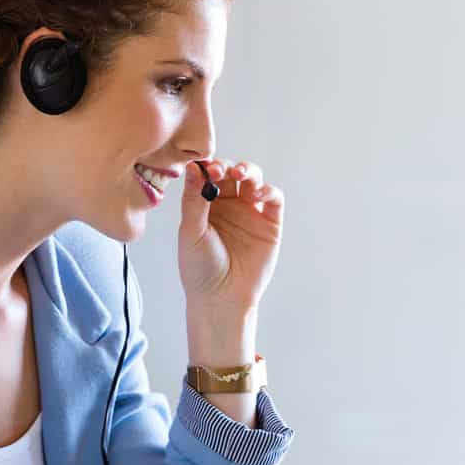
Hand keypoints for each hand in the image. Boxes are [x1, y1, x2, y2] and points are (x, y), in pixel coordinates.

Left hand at [179, 158, 283, 315]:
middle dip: (227, 166)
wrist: (221, 298)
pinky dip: (268, 190)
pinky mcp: (270, 223)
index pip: (209, 175)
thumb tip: (192, 166)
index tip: (203, 167)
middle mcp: (229, 205)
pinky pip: (274, 199)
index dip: (208, 166)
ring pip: (254, 179)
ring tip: (240, 175)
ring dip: (249, 170)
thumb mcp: (190, 231)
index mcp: (205, 204)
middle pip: (232, 172)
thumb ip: (193, 199)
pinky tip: (257, 194)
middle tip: (220, 171)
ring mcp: (250, 212)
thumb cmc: (200, 268)